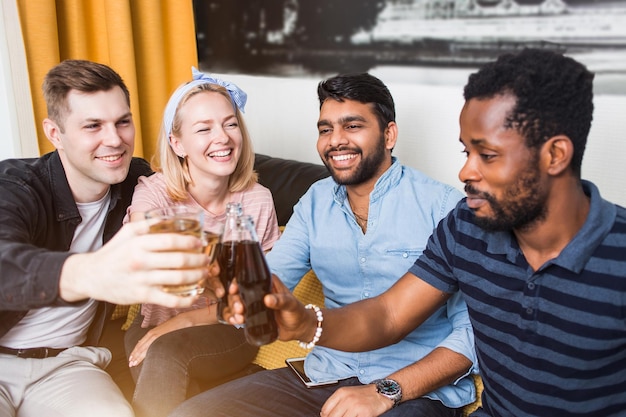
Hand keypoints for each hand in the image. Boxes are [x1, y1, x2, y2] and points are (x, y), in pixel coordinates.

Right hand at [60, 220, 208, 307]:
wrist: (90, 276)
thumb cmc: (113, 253)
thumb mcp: (126, 232)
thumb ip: (148, 224)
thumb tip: (170, 218)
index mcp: (139, 244)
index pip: (171, 241)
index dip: (189, 242)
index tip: (200, 242)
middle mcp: (141, 261)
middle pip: (178, 260)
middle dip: (198, 260)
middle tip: (206, 259)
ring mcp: (142, 280)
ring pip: (177, 279)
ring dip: (196, 276)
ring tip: (204, 273)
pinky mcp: (142, 296)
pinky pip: (169, 300)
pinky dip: (185, 299)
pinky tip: (194, 296)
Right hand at [223, 275, 315, 342]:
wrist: (298, 329)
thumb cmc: (297, 312)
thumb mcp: (291, 304)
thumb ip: (281, 301)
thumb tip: (268, 299)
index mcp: (268, 282)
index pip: (249, 278)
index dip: (237, 282)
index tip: (234, 290)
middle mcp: (258, 292)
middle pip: (239, 291)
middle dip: (235, 300)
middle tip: (240, 308)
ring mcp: (254, 304)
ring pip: (236, 303)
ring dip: (234, 310)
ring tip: (240, 318)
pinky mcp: (252, 315)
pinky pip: (239, 315)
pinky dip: (234, 318)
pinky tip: (236, 321)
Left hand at [321, 384, 392, 416]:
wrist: (383, 392)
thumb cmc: (365, 394)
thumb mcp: (348, 394)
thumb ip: (336, 403)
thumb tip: (325, 415)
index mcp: (341, 393)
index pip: (325, 410)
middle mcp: (347, 399)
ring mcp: (356, 406)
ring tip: (350, 416)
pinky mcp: (364, 414)